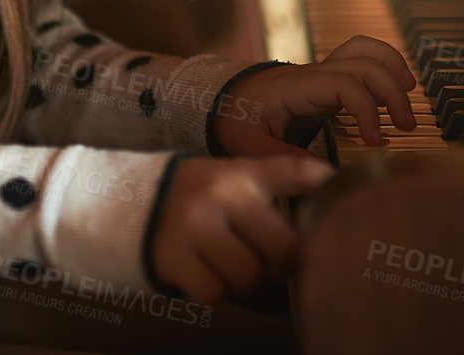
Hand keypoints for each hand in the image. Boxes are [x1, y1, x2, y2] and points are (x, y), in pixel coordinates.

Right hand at [150, 154, 335, 303]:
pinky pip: (214, 292)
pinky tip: (202, 273)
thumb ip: (271, 182)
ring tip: (227, 265)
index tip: (345, 202)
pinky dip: (213, 291)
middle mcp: (220, 194)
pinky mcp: (171, 257)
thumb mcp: (225, 175)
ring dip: (243, 280)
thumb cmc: (187, 196)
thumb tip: (329, 192)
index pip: (295, 172)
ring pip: (248, 275)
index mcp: (239, 171)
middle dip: (280, 262)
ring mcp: (194, 226)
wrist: (118, 202)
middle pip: (282, 246)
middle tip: (269, 262)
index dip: (327, 188)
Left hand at [212, 35, 418, 158]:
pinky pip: (360, 57)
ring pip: (364, 50)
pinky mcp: (326, 79)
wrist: (221, 97)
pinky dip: (383, 64)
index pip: (344, 84)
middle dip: (391, 91)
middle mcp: (312, 73)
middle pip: (363, 64)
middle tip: (406, 127)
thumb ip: (282, 158)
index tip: (376, 143)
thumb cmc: (233, 118)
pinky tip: (397, 86)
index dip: (366, 110)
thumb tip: (323, 176)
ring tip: (410, 96)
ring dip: (392, 67)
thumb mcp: (248, 144)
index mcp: (296, 88)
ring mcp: (320, 72)